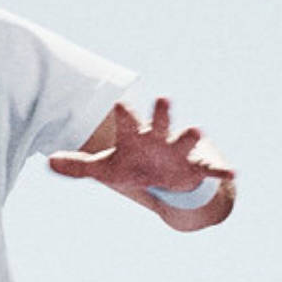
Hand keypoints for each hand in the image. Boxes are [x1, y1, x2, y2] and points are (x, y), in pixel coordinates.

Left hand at [47, 97, 233, 196]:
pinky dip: (221, 172)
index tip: (119, 105)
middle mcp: (159, 139)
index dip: (124, 115)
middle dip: (163, 112)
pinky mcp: (196, 168)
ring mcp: (179, 152)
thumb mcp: (106, 170)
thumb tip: (48, 162)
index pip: (128, 123)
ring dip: (190, 136)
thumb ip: (78, 166)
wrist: (165, 182)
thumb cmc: (134, 168)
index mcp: (137, 137)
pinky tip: (233, 173)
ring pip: (186, 141)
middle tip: (165, 98)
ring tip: (196, 130)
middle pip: (160, 123)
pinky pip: (210, 170)